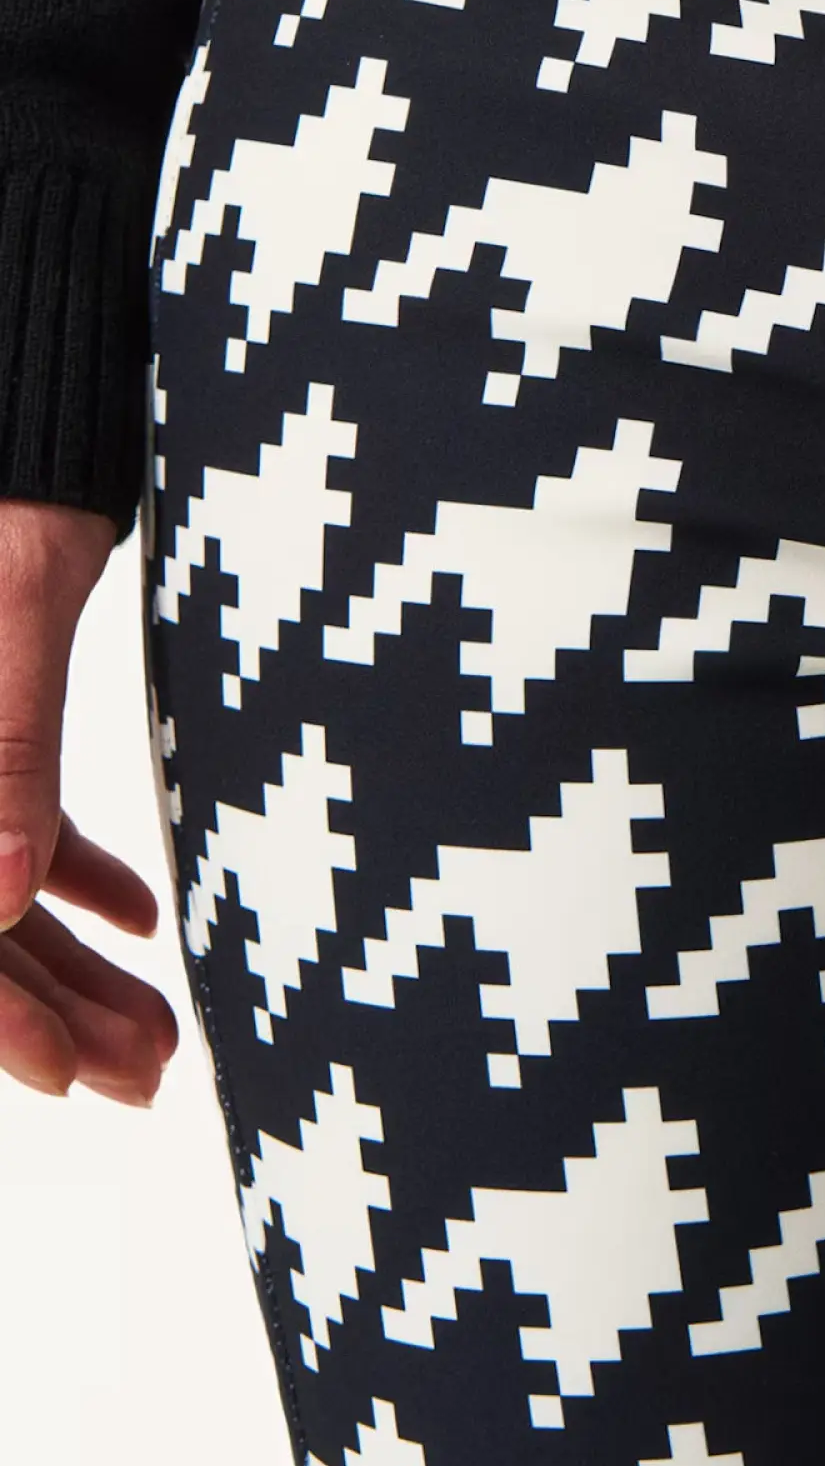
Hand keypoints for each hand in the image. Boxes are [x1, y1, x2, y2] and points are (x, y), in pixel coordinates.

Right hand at [0, 498, 176, 1105]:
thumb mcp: (6, 616)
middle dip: (50, 1014)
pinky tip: (143, 919)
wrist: (24, 387)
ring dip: (70, 962)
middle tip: (152, 1076)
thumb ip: (0, 752)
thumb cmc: (8, 477)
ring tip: (166, 1030)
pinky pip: (2, 820)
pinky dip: (67, 873)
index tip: (73, 1078)